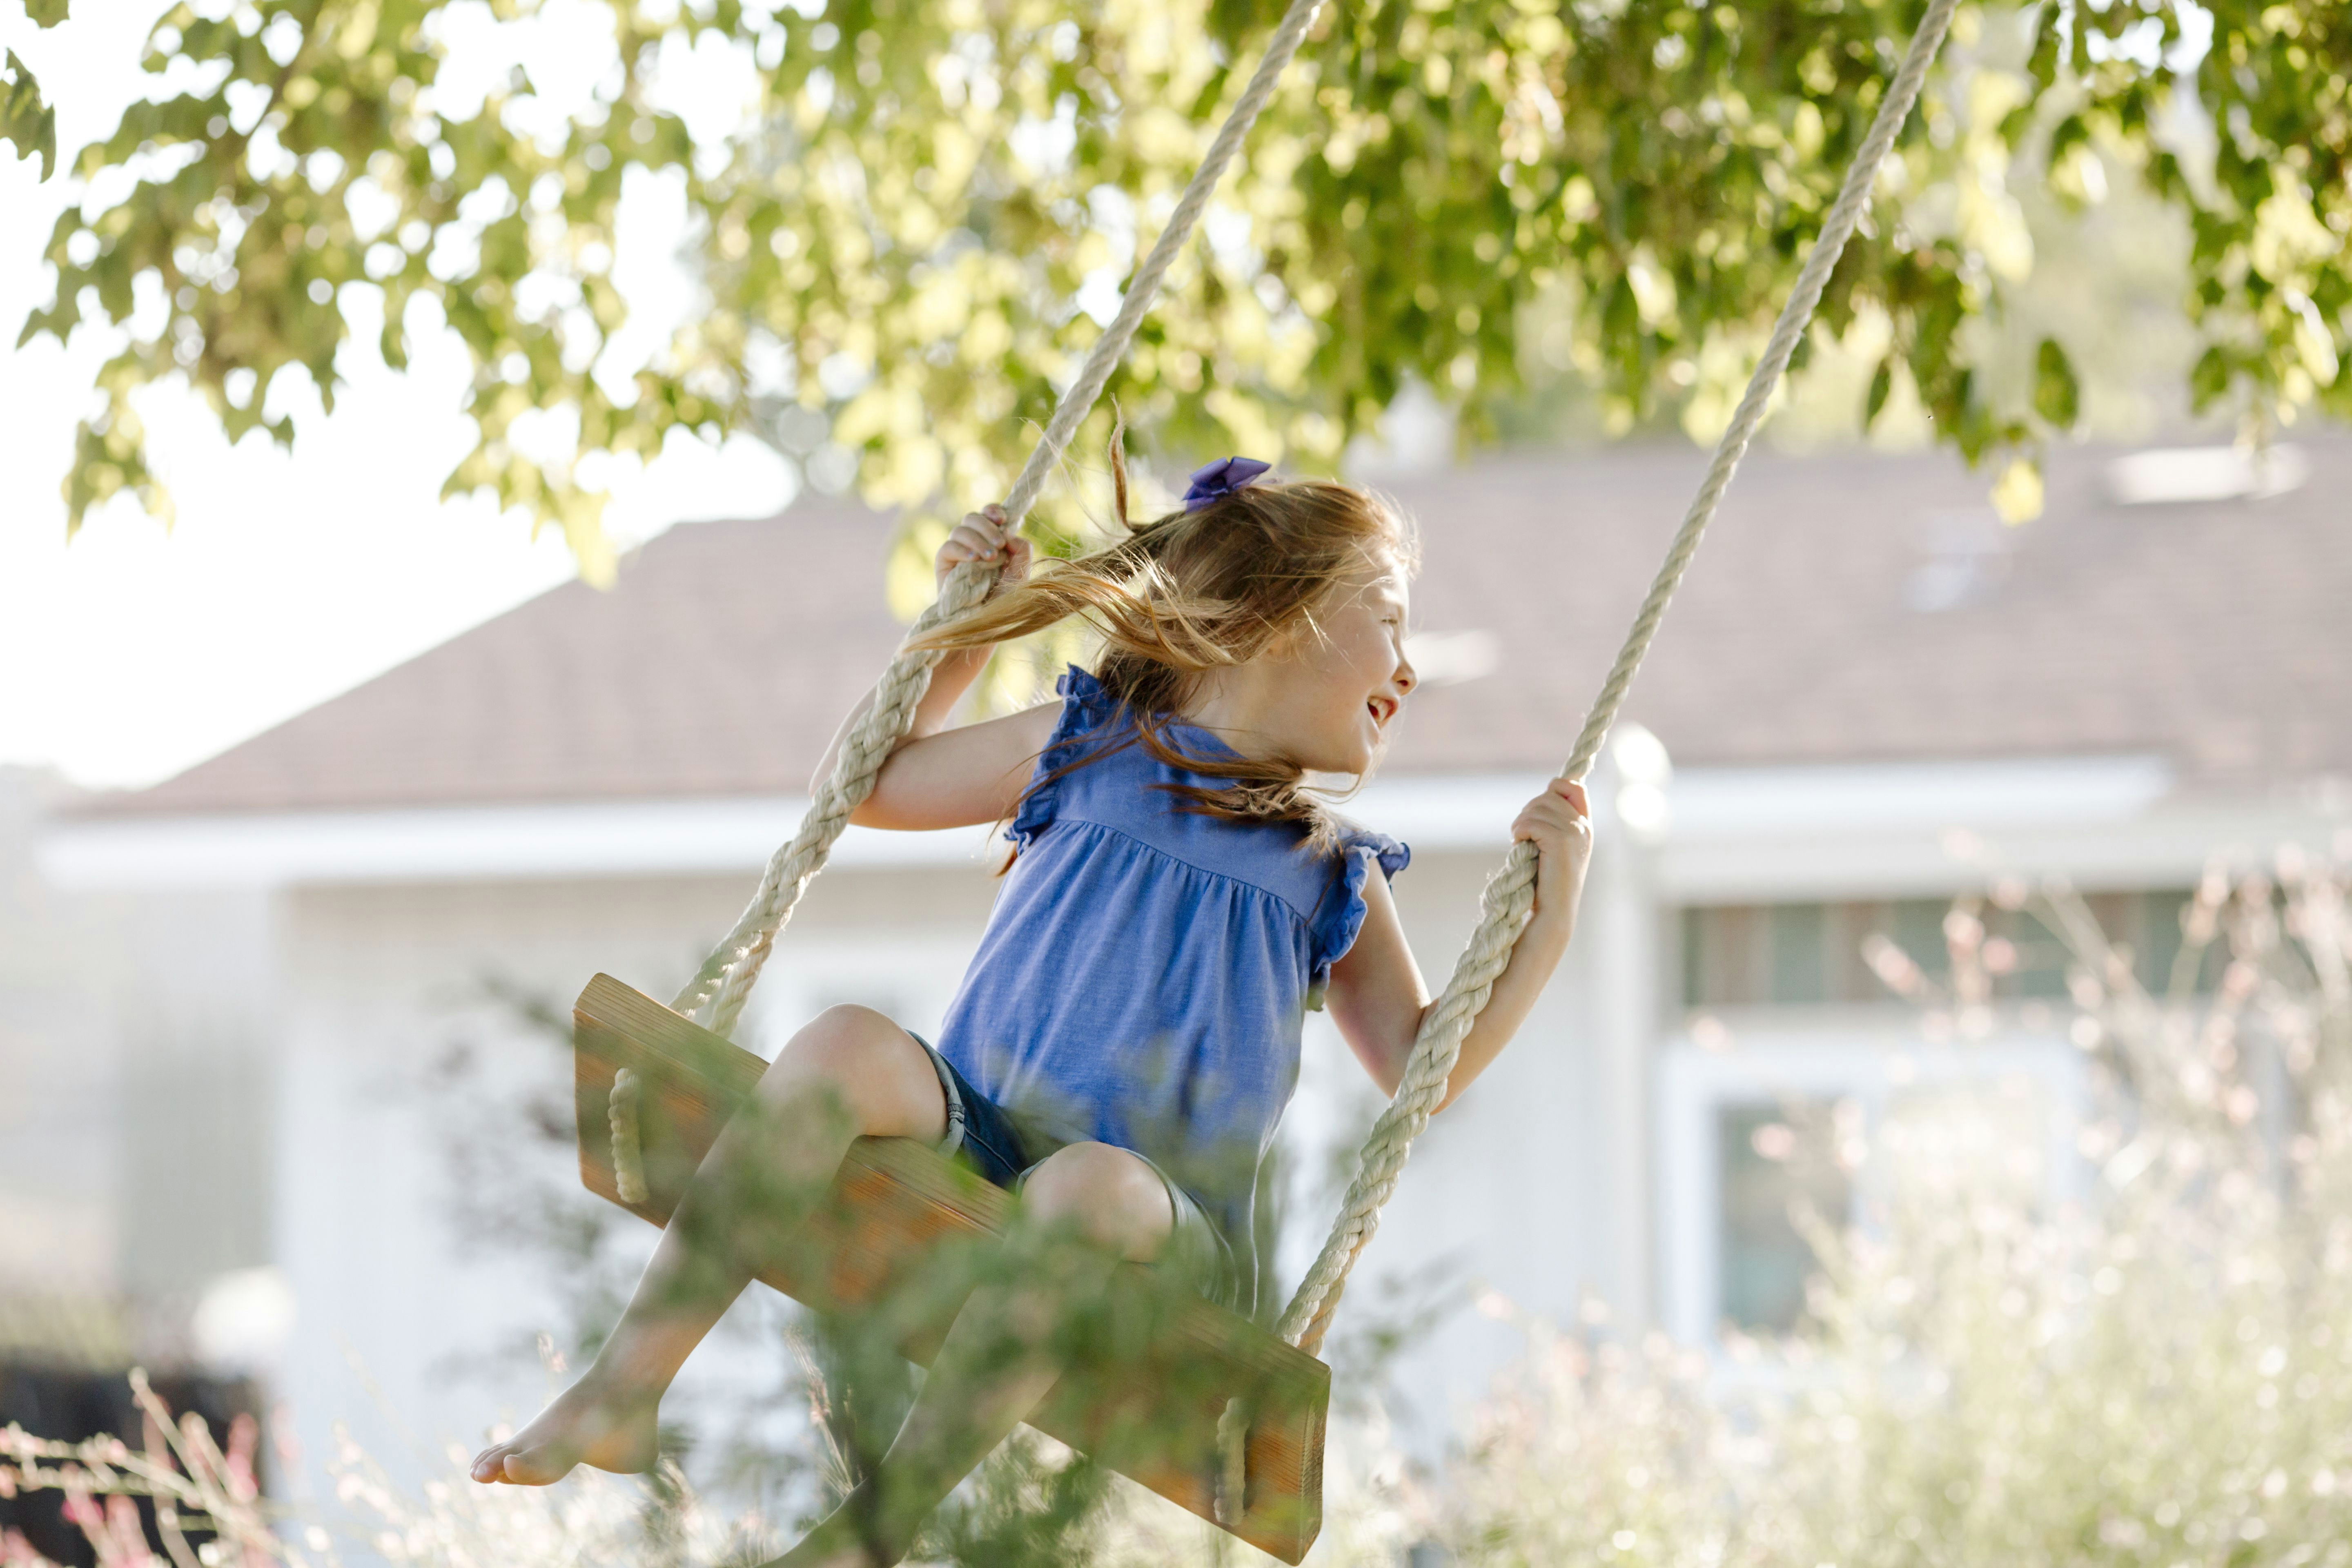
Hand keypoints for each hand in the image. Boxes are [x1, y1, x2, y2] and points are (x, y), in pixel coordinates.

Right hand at [936, 504, 1031, 591]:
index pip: (987, 515)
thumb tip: (1007, 533)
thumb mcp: (1021, 572)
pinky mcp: (944, 563)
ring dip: (977, 539)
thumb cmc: (1004, 598)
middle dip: (987, 527)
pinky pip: (948, 546)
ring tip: (988, 558)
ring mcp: (958, 552)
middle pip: (972, 517)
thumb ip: (1022, 549)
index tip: (1002, 519)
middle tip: (998, 545)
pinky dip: (961, 549)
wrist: (986, 620)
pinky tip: (973, 560)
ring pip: (960, 529)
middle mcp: (973, 543)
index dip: (993, 511)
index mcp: (991, 540)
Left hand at [1511, 778, 1593, 927]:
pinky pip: (1530, 822)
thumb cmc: (1547, 882)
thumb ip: (1554, 823)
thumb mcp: (1554, 847)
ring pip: (1536, 807)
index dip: (1554, 789)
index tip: (1537, 812)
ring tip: (1521, 844)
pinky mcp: (1561, 841)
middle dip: (1529, 812)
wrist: (1554, 912)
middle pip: (1548, 795)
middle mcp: (1583, 826)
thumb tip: (1542, 797)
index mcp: (1584, 826)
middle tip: (1524, 837)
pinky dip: (1519, 832)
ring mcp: (1574, 832)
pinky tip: (1519, 847)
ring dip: (1521, 824)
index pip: (1573, 787)